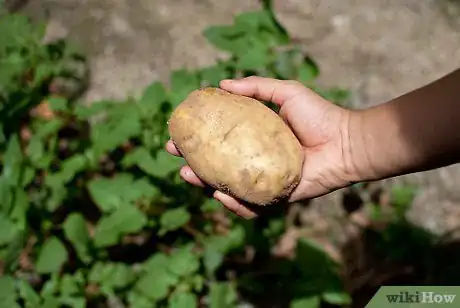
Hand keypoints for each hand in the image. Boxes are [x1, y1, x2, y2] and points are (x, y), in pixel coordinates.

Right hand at [166, 76, 358, 217]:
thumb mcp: (285, 93)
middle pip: (218, 167)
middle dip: (193, 163)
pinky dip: (234, 204)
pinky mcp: (276, 199)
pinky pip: (250, 206)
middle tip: (176, 155)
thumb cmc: (319, 115)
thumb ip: (255, 86)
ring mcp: (264, 182)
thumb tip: (220, 83)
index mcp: (254, 140)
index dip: (197, 138)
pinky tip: (219, 194)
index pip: (220, 141)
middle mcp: (255, 162)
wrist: (346, 141)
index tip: (179, 132)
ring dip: (205, 185)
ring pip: (228, 188)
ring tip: (189, 175)